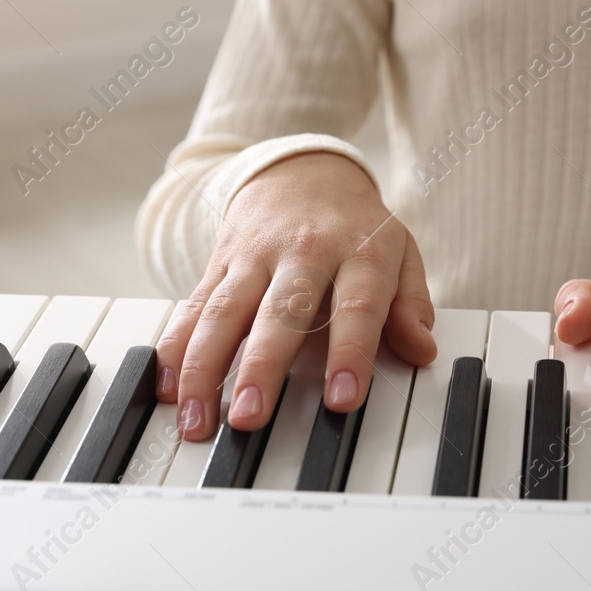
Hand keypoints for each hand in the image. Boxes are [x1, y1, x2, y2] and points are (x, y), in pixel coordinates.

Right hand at [154, 152, 436, 439]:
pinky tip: (167, 388)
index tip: (343, 400)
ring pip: (222, 313)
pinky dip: (176, 349)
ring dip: (204, 369)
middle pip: (279, 313)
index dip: (350, 354)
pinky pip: (192, 307)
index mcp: (358, 252)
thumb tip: (423, 350)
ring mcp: (254, 257)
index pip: (356, 308)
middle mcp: (303, 252)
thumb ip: (411, 304)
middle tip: (249, 418)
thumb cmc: (356, 226)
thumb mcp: (400, 252)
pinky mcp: (218, 263)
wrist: (302, 170)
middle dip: (261, 367)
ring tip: (197, 421)